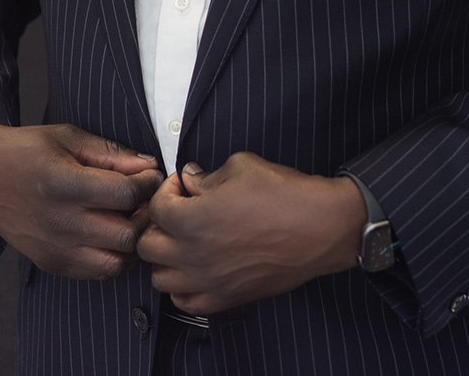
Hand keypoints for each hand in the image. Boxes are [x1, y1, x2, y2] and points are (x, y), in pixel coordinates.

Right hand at [0, 123, 162, 278]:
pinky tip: (111, 233)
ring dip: (132, 240)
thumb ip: (112, 154)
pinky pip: (98, 272)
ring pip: (117, 261)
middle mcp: (59, 222)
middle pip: (127, 234)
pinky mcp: (50, 264)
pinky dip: (113, 256)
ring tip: (129, 217)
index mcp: (63, 184)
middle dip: (144, 214)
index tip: (150, 174)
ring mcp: (54, 249)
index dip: (147, 183)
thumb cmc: (26, 150)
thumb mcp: (68, 138)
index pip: (126, 194)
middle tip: (143, 198)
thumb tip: (149, 165)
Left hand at [136, 151, 366, 314]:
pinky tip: (196, 268)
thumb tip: (191, 179)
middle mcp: (194, 255)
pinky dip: (183, 287)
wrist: (321, 227)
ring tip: (183, 240)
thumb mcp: (242, 166)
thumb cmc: (286, 195)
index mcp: (193, 220)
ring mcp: (209, 281)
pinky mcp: (227, 298)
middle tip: (177, 210)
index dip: (167, 189)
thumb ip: (207, 175)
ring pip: (160, 279)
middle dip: (158, 224)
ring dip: (165, 257)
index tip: (182, 183)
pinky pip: (186, 302)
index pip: (156, 207)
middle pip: (148, 246)